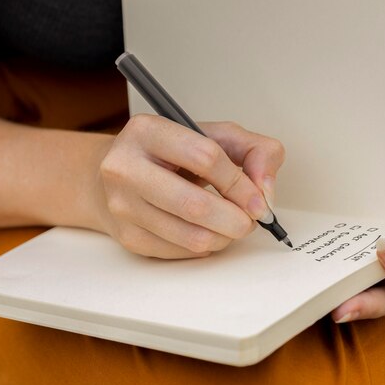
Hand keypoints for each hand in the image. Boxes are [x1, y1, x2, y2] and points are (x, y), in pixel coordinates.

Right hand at [96, 114, 284, 258]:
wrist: (119, 174)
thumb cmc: (170, 154)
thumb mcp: (214, 135)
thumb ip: (253, 151)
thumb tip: (265, 192)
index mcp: (147, 132)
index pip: (206, 158)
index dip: (241, 184)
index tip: (259, 200)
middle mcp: (125, 167)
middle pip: (195, 205)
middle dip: (236, 220)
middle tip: (250, 221)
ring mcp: (122, 205)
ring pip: (191, 236)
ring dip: (224, 237)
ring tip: (231, 225)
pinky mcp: (127, 236)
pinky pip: (181, 252)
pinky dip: (204, 245)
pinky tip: (205, 230)